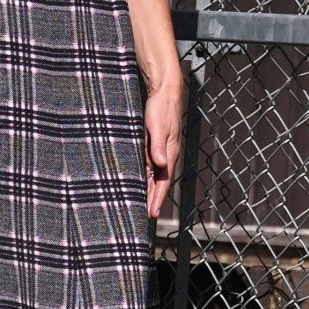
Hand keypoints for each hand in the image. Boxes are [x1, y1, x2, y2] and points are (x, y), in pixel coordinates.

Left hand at [144, 75, 184, 219]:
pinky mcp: (154, 144)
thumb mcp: (157, 126)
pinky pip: (150, 166)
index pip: (163, 182)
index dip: (157, 198)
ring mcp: (161, 150)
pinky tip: (139, 182)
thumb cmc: (162, 108)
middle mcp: (166, 155)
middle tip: (146, 216)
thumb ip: (157, 146)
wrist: (165, 92)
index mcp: (169, 153)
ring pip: (155, 176)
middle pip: (160, 182)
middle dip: (153, 199)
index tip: (152, 214)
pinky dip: (146, 177)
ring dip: (149, 190)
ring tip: (142, 205)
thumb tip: (160, 164)